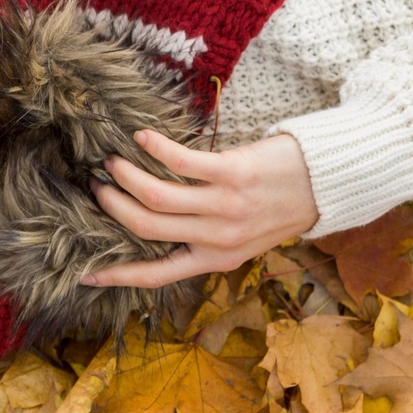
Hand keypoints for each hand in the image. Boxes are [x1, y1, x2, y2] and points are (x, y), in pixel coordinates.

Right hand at [83, 130, 318, 288]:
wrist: (328, 184)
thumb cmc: (282, 208)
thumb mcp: (244, 240)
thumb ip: (205, 241)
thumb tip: (157, 233)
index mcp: (216, 259)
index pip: (157, 274)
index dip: (117, 276)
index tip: (84, 274)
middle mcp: (218, 237)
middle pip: (146, 227)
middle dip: (113, 207)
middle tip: (98, 186)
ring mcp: (225, 206)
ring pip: (156, 195)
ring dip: (126, 175)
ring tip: (113, 160)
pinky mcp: (232, 173)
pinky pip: (181, 161)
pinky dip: (154, 148)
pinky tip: (142, 137)